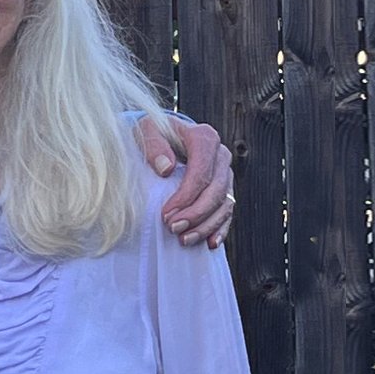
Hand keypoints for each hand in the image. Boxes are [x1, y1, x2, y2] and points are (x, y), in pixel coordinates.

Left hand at [137, 116, 233, 248]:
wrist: (163, 136)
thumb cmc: (153, 133)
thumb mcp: (146, 130)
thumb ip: (154, 144)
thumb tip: (166, 168)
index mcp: (204, 138)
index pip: (201, 171)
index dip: (186, 196)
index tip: (166, 213)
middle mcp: (221, 156)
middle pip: (215, 191)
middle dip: (195, 214)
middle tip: (173, 229)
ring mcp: (225, 174)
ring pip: (224, 204)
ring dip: (206, 225)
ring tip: (184, 239)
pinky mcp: (225, 189)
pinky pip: (228, 212)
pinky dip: (220, 228)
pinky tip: (209, 243)